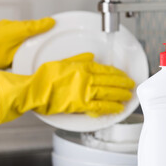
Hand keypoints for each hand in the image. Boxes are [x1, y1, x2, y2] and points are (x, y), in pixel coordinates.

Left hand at [0, 17, 54, 73]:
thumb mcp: (20, 30)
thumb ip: (36, 26)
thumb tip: (50, 21)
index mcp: (13, 28)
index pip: (32, 27)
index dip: (42, 30)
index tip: (53, 33)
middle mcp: (12, 39)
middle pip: (30, 40)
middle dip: (39, 44)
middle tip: (51, 47)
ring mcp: (11, 51)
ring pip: (28, 52)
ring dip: (35, 55)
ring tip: (46, 58)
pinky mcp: (11, 63)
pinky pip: (24, 62)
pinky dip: (30, 63)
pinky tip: (36, 65)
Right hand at [0, 53, 134, 126]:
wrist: (34, 90)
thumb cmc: (43, 77)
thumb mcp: (62, 61)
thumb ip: (78, 59)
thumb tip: (90, 56)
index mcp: (82, 67)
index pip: (105, 69)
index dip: (117, 73)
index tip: (123, 75)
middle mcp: (86, 78)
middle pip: (110, 81)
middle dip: (123, 83)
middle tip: (131, 85)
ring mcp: (84, 92)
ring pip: (108, 93)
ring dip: (120, 95)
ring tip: (128, 96)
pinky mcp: (80, 105)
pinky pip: (100, 106)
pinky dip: (110, 107)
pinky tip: (118, 108)